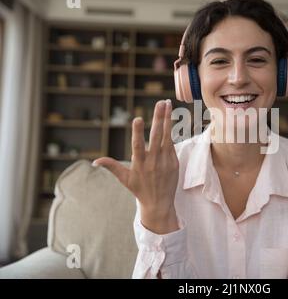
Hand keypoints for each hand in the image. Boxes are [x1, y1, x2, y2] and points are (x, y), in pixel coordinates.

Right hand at [92, 99, 178, 233]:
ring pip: (167, 137)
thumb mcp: (124, 179)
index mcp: (139, 164)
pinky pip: (172, 144)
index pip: (138, 145)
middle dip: (158, 118)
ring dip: (167, 119)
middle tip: (160, 103)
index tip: (138, 119)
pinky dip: (172, 131)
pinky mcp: (174, 162)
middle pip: (156, 136)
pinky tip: (171, 117)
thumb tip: (94, 161)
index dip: (137, 132)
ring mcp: (165, 161)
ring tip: (167, 104)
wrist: (159, 203)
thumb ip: (111, 166)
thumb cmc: (140, 190)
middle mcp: (153, 161)